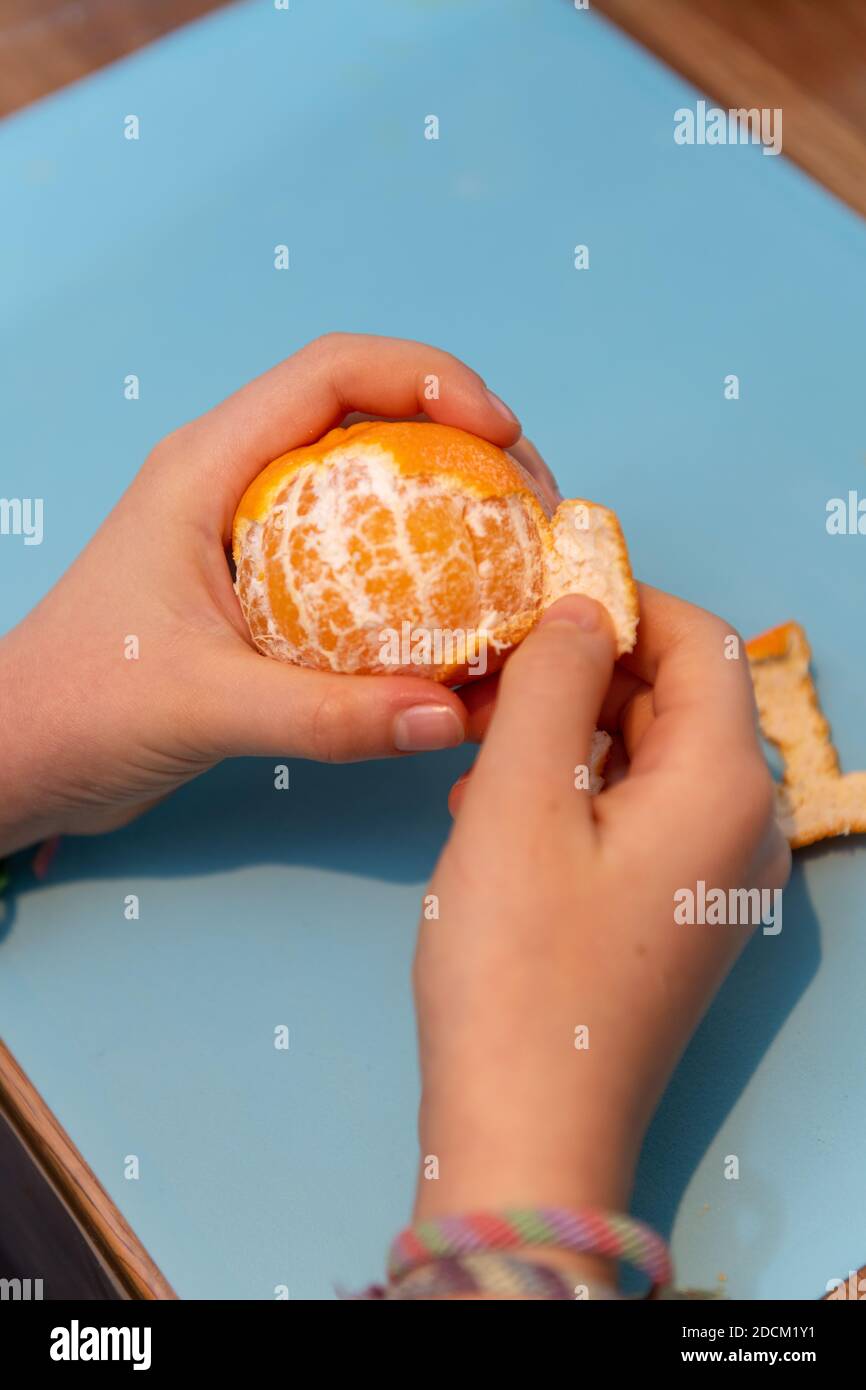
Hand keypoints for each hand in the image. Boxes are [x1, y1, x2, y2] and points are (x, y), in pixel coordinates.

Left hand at [0, 333, 555, 855]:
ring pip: (372, 493)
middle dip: (464, 446)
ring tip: (517, 562)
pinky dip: (419, 586)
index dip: (431, 378)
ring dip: (450, 515)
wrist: (21, 758)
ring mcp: (255, 539)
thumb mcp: (204, 705)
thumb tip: (450, 718)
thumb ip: (326, 717)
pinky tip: (462, 629)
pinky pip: (361, 567)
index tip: (504, 435)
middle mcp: (237, 486)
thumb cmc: (79, 706)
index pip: (333, 373)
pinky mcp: (268, 596)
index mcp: (209, 467)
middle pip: (371, 420)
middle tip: (532, 509)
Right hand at [412, 586, 789, 1282]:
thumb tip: (581, 607)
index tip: (531, 594)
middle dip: (583, 669)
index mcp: (725, 782)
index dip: (619, 601)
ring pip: (649, 756)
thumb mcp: (519, 799)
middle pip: (676, 698)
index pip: (698, 640)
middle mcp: (744, 824)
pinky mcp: (680, 913)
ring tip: (474, 746)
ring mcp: (717, 876)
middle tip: (484, 674)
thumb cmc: (517, 964)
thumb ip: (553, 682)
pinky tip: (494, 811)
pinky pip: (638, 814)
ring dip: (567, 731)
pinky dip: (573, 790)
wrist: (527, 1131)